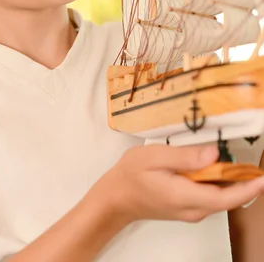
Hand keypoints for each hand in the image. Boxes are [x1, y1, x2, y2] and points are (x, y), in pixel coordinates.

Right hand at [98, 144, 263, 223]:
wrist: (116, 197)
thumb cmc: (131, 175)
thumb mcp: (154, 157)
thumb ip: (185, 156)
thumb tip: (213, 153)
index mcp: (184, 196)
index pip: (224, 197)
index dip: (247, 188)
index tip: (262, 176)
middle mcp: (192, 209)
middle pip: (227, 198)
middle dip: (244, 181)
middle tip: (253, 161)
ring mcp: (191, 211)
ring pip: (220, 197)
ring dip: (233, 182)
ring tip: (240, 161)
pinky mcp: (189, 207)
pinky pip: (211, 196)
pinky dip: (220, 183)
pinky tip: (218, 167)